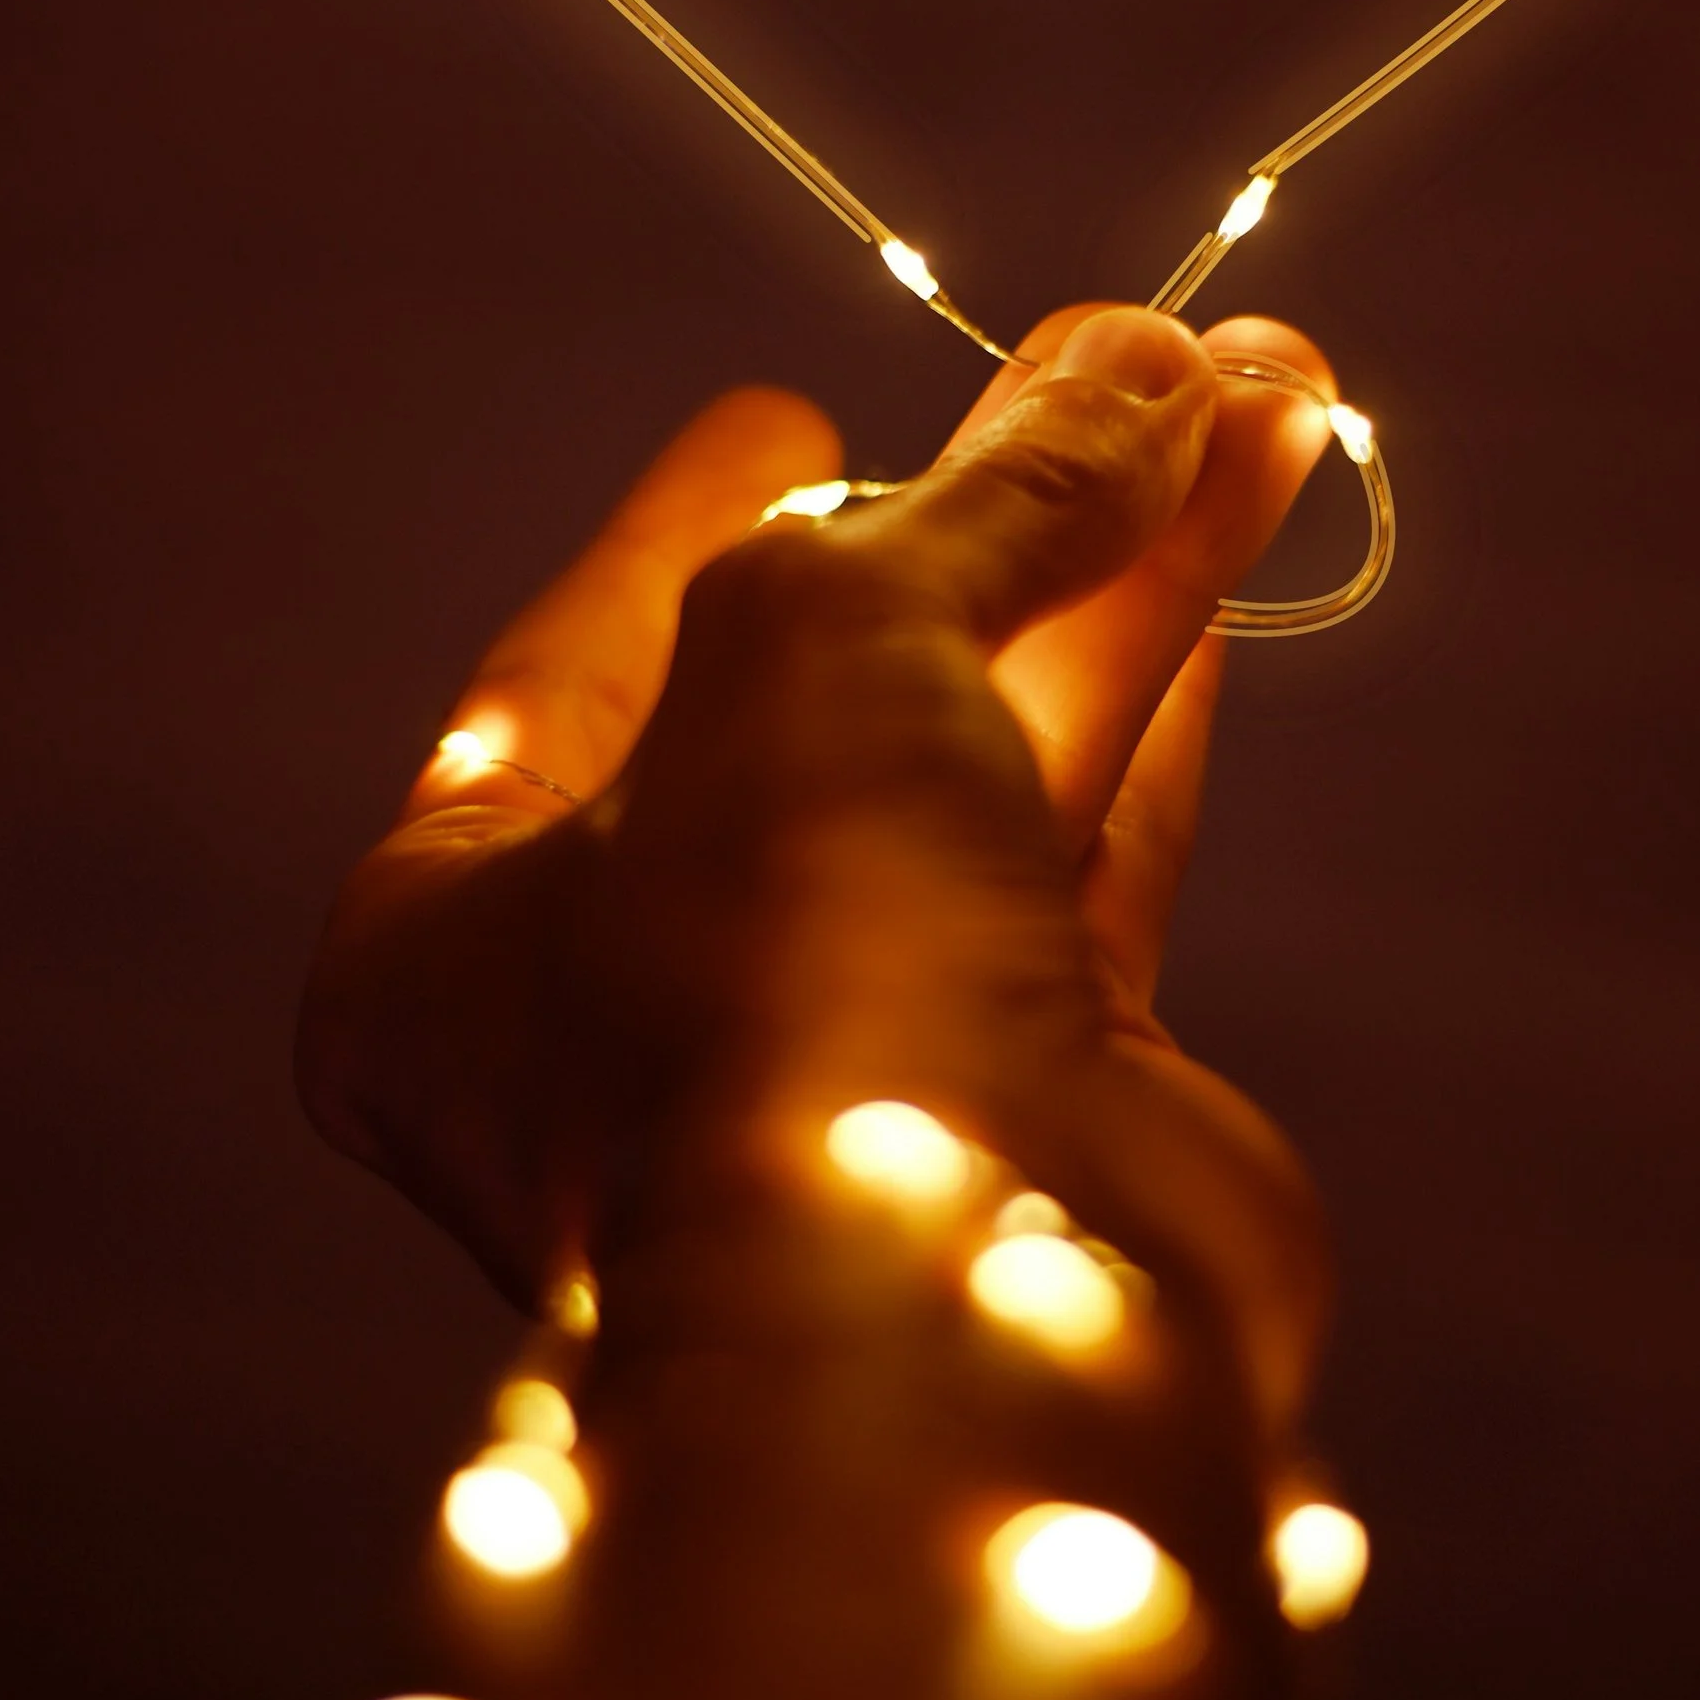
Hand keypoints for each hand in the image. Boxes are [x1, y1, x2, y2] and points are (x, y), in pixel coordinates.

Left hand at [296, 304, 1340, 1429]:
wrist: (968, 1337)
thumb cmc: (777, 985)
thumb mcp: (830, 649)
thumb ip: (985, 499)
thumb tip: (1151, 365)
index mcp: (453, 950)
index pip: (560, 675)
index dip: (685, 525)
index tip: (785, 410)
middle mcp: (631, 1021)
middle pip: (810, 698)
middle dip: (975, 513)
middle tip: (1114, 363)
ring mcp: (843, 1075)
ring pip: (978, 759)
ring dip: (1112, 570)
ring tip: (1246, 391)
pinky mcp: (1035, 1108)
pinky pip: (1084, 854)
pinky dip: (1152, 697)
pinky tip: (1221, 550)